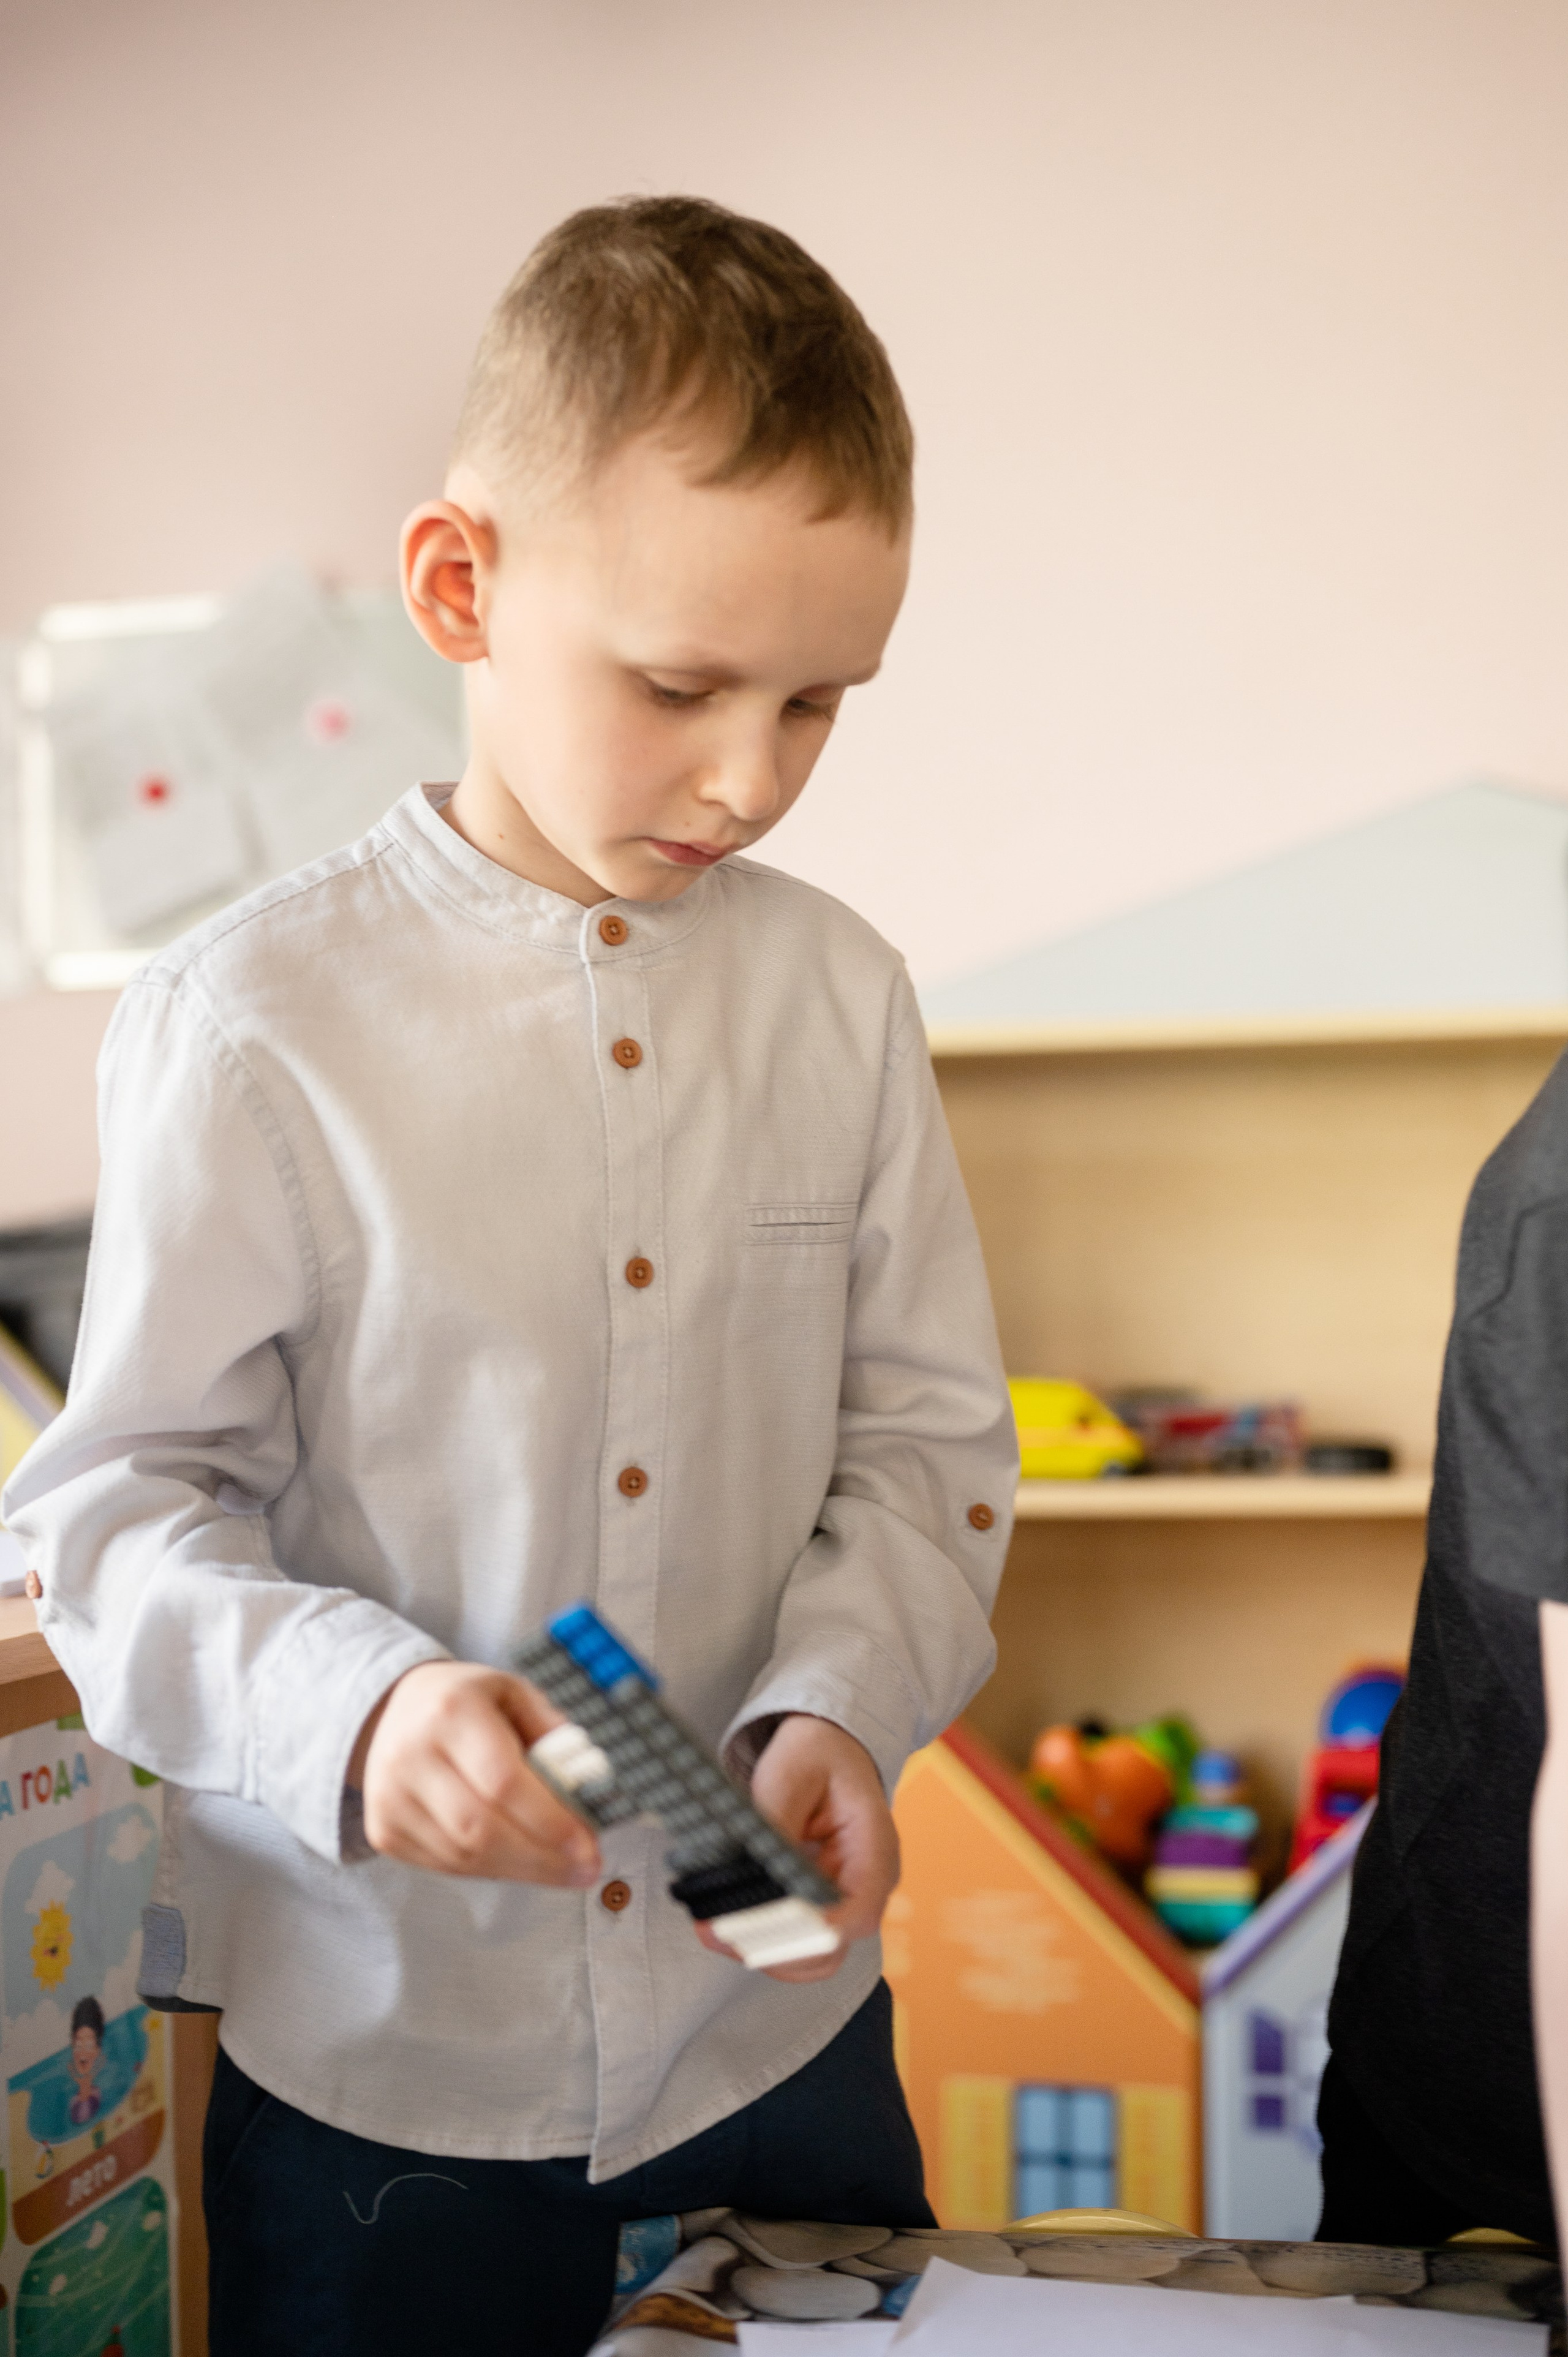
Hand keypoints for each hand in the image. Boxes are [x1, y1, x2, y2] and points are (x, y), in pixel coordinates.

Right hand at [351, 1661, 601, 1886]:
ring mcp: (390, 1798)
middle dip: (542, 1857)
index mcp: (451, 1711)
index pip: (502, 1780)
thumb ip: (551, 1730)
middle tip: (587, 1868)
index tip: (589, 1844)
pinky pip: (447, 1865)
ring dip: (522, 1869)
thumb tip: (592, 1780)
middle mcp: (411, 1755)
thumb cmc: (468, 1701)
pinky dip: (491, 1870)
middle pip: (482, 1828)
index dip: (548, 1820)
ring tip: (563, 1869)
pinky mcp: (383, 1831)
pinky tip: (522, 1862)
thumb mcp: (513, 1693)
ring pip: (465, 1855)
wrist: (393, 1710)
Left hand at [697, 1715, 899, 1981]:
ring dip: (761, 1949)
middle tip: (718, 1929)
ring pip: (808, 1956)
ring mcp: (842, 1902)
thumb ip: (775, 1822)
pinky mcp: (816, 1906)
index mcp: (874, 1849)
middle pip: (830, 1948)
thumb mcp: (792, 1771)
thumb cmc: (815, 1754)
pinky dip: (758, 1938)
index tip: (765, 1927)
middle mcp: (865, 1887)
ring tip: (711, 1927)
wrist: (826, 1747)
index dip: (814, 1931)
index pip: (857, 1913)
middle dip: (774, 1948)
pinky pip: (792, 1939)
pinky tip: (722, 1922)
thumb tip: (752, 1869)